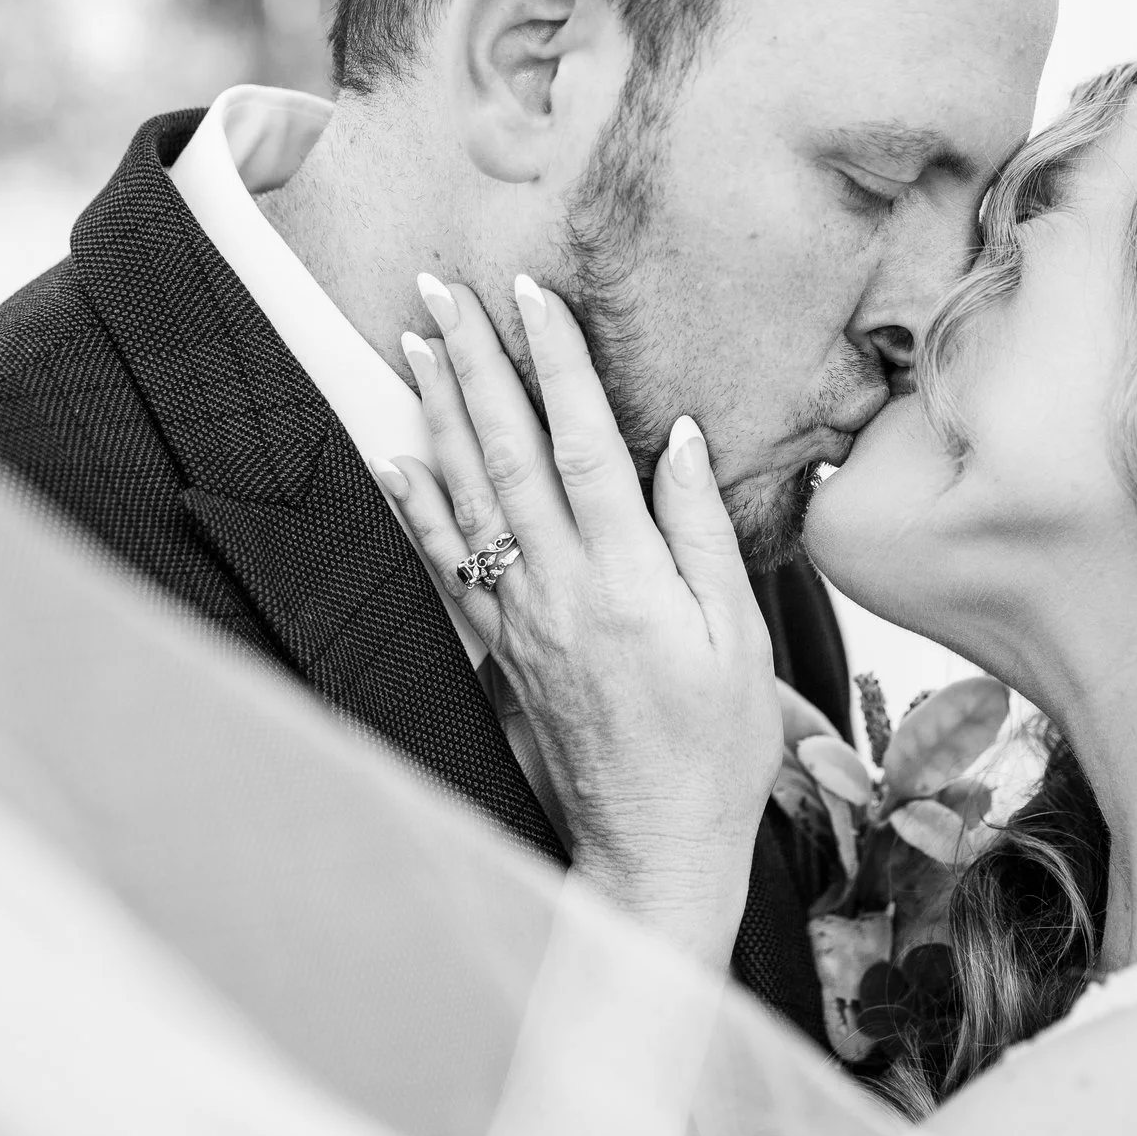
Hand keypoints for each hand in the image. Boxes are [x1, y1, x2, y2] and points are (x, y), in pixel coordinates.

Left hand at [377, 273, 781, 962]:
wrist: (656, 846)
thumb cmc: (715, 748)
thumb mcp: (739, 636)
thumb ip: (701, 532)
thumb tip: (680, 439)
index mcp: (626, 580)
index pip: (581, 444)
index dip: (553, 362)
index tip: (530, 293)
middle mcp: (559, 589)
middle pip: (505, 453)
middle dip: (474, 362)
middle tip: (441, 289)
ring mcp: (520, 618)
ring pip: (466, 495)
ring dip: (438, 413)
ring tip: (417, 344)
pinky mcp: (502, 648)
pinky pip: (448, 563)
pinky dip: (417, 506)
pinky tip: (397, 459)